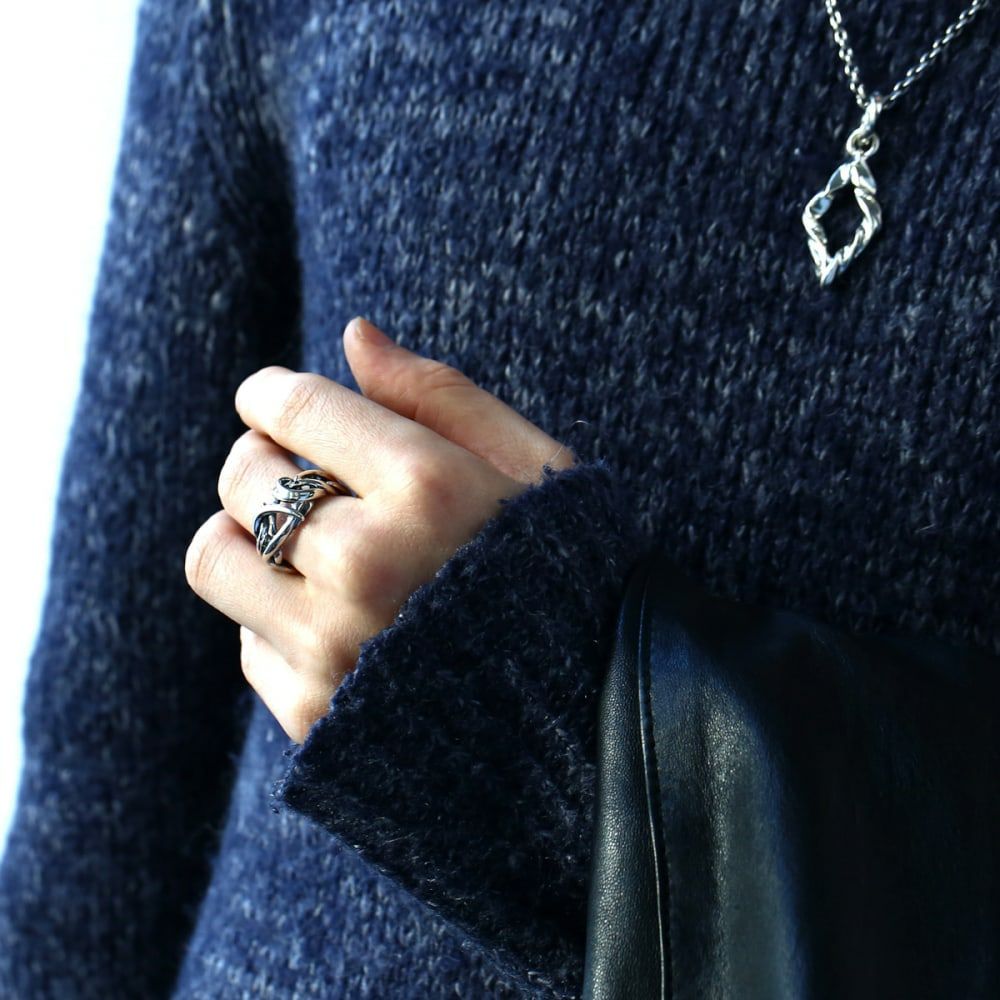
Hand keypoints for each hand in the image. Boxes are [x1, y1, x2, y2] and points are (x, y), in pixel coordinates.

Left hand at [184, 317, 575, 742]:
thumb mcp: (535, 469)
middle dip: (263, 459)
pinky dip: (279, 622)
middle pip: (242, 474)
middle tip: (302, 473)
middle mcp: (367, 563)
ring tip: (297, 543)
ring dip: (244, 536)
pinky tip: (339, 622)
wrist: (594, 722)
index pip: (293, 406)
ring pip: (216, 557)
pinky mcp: (314, 714)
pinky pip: (248, 644)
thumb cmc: (569, 575)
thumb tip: (354, 335)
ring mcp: (334, 645)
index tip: (275, 398)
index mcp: (428, 488)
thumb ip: (442, 396)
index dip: (272, 392)